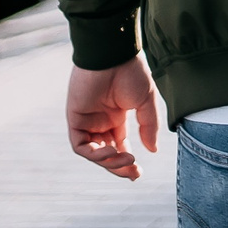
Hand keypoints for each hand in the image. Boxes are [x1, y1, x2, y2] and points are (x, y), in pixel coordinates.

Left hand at [66, 57, 158, 179]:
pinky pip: (80, 145)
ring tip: (126, 159)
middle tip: (133, 173)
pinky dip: (94, 154)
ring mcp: (87, 120)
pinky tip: (111, 151)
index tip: (138, 173)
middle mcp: (101, 121)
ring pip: (93, 153)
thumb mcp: (146, 102)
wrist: (113, 54)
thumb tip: (152, 150)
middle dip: (118, 167)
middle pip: (106, 153)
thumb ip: (148, 126)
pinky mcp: (75, 118)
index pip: (119, 145)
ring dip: (109, 162)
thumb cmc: (130, 72)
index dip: (127, 162)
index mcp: (117, 117)